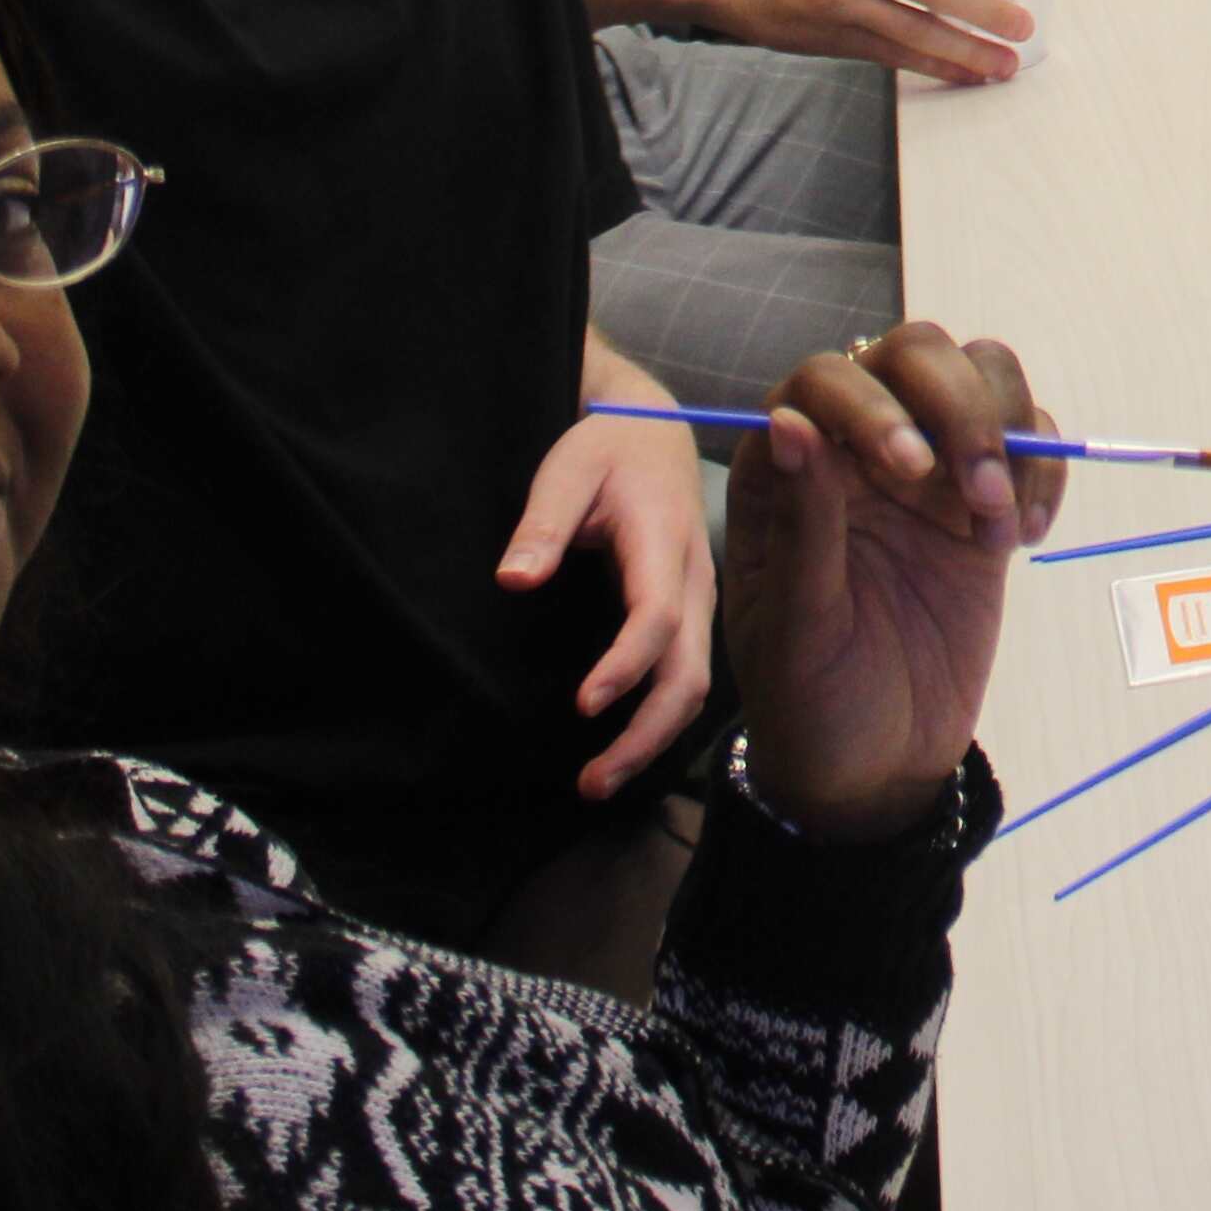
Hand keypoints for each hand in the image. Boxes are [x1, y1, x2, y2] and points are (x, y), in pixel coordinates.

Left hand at [502, 399, 719, 796]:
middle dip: (646, 735)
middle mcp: (693, 580)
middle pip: (689, 673)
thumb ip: (543, 524)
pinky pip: (684, 676)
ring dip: (652, 739)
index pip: (658, 617)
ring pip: (693, 685)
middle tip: (590, 782)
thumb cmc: (608, 447)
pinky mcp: (688, 613)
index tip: (583, 704)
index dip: (626, 666)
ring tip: (597, 781)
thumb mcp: (567, 469)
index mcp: (664, 542)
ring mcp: (696, 600)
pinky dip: (657, 720)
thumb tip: (514, 581)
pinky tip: (620, 747)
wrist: (656, 429)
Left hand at [724, 322, 1049, 834]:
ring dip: (1005, 432)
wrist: (876, 768)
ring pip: (979, 375)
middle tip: (975, 495)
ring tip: (1001, 523)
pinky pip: (1030, 436)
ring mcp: (927, 473)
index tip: (910, 470)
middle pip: (916, 354)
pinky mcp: (982, 504)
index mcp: (787, 473)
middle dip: (958, 406)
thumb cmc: (811, 704)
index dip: (872, 403)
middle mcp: (856, 452)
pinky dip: (1044, 469)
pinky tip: (1026, 538)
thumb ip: (802, 524)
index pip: (826, 380)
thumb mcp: (797, 627)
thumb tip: (791, 420)